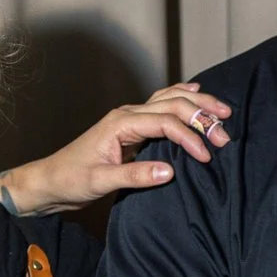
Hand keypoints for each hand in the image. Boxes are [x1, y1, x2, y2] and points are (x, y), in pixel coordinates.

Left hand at [0, 84, 232, 213]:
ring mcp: (130, 117)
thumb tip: (170, 171)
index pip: (165, 122)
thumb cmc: (71, 180)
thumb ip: (135, 176)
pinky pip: (162, 106)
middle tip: (225, 135)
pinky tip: (196, 94)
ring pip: (170, 100)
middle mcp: (127, 114)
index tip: (206, 156)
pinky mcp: (132, 127)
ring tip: (223, 112)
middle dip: (202, 117)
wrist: (51, 180)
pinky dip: (182, 100)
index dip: (189, 137)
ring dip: (197, 105)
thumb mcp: (101, 182)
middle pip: (173, 104)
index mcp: (120, 123)